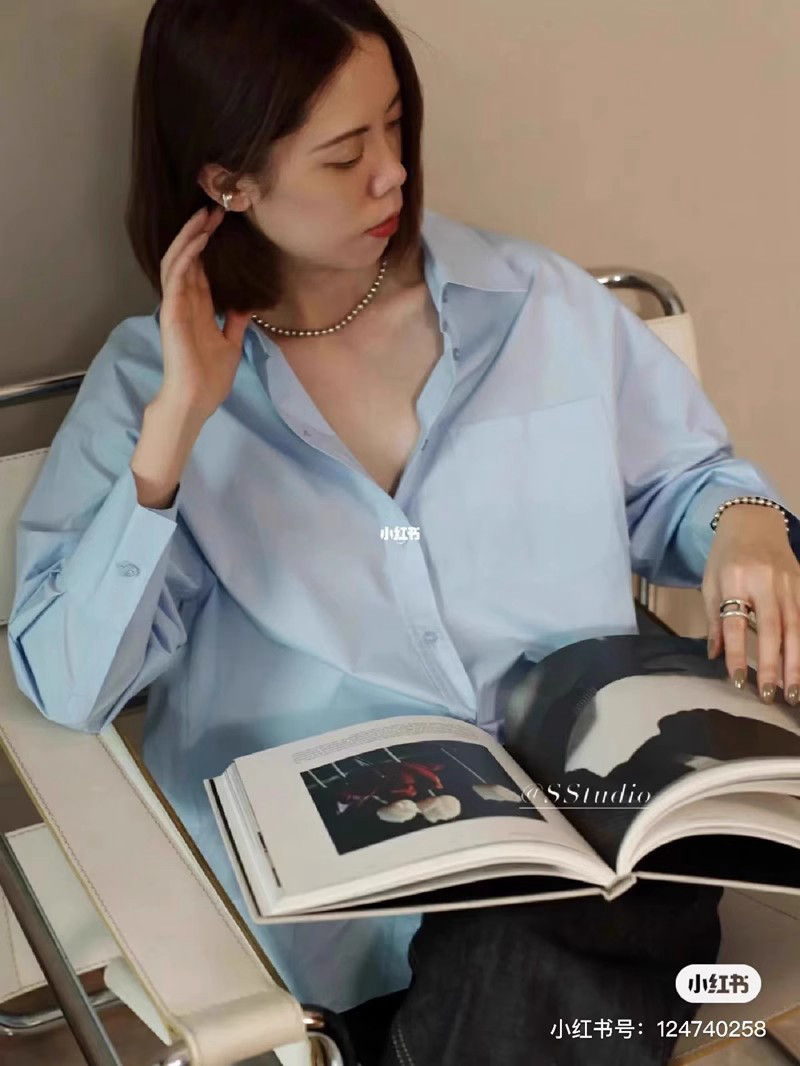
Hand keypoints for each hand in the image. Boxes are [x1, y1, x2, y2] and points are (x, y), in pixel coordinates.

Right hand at [157, 205, 252, 419]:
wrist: (196, 399)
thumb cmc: (210, 378)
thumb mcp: (231, 344)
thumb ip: (234, 322)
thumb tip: (246, 304)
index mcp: (198, 308)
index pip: (201, 268)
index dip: (209, 246)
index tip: (224, 224)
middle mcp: (184, 302)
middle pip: (189, 257)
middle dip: (200, 232)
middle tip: (216, 209)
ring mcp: (175, 304)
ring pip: (178, 259)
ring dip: (191, 235)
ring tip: (206, 214)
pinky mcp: (171, 310)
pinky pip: (176, 275)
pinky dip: (187, 254)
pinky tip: (200, 237)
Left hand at [703, 504, 799, 704]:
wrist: (753, 522)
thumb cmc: (726, 557)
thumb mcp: (710, 583)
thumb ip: (714, 620)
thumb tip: (715, 656)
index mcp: (735, 579)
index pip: (736, 623)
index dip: (737, 653)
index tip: (738, 681)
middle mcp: (766, 582)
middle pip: (773, 629)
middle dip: (774, 665)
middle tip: (770, 696)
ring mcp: (790, 583)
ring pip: (797, 627)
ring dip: (796, 662)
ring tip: (793, 692)